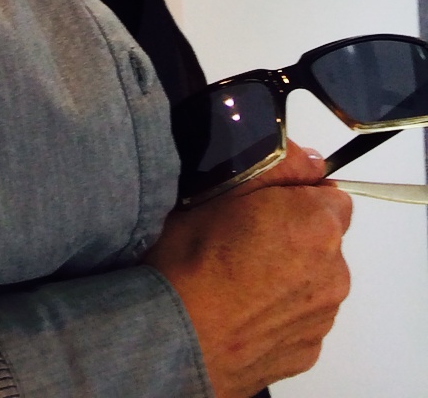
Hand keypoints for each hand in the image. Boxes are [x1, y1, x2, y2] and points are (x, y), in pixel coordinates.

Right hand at [145, 140, 351, 397]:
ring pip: (313, 281)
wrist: (176, 335)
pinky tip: (241, 307)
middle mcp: (333, 274)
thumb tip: (311, 159)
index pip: (332, 196)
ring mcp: (322, 318)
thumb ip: (280, 165)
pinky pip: (301, 318)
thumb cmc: (192, 260)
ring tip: (237, 276)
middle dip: (293, 234)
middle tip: (242, 236)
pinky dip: (279, 310)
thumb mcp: (223, 188)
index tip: (265, 202)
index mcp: (317, 226)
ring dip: (288, 273)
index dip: (298, 195)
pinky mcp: (307, 351)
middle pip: (324, 241)